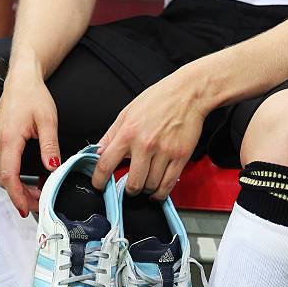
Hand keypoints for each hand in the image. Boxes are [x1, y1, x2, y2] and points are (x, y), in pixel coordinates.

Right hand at [0, 71, 58, 216]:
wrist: (21, 79)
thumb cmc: (32, 95)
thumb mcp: (47, 120)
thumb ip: (50, 145)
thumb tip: (53, 167)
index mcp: (7, 139)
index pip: (9, 176)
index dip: (18, 196)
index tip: (27, 208)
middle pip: (4, 181)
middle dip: (20, 196)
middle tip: (39, 204)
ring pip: (2, 176)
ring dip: (17, 188)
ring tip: (37, 194)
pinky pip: (2, 167)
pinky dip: (14, 178)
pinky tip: (30, 181)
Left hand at [92, 66, 209, 199]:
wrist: (188, 93)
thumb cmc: (158, 100)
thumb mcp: (127, 113)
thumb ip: (111, 135)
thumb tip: (98, 152)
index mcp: (128, 133)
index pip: (106, 164)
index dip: (99, 180)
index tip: (99, 185)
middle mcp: (145, 145)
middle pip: (133, 184)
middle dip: (128, 190)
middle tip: (128, 186)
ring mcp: (164, 152)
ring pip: (150, 186)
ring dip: (146, 189)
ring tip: (145, 182)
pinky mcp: (180, 157)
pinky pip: (167, 185)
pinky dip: (160, 193)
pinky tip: (156, 191)